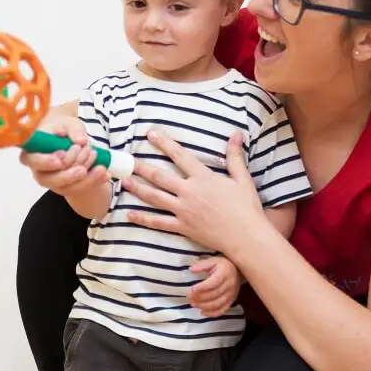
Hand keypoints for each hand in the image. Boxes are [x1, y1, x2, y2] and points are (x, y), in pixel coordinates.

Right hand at [18, 115, 109, 195]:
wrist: (68, 138)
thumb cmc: (63, 129)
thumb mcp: (69, 123)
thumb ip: (74, 130)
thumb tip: (80, 141)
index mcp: (33, 152)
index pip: (33, 160)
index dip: (45, 162)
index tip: (60, 160)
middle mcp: (40, 170)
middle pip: (49, 180)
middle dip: (68, 175)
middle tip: (83, 168)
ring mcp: (53, 181)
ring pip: (66, 187)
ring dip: (85, 178)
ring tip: (100, 166)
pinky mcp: (66, 186)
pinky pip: (79, 188)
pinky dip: (94, 181)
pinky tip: (106, 175)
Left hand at [121, 130, 264, 254]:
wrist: (245, 236)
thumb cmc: (246, 207)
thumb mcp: (242, 178)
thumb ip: (235, 156)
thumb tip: (236, 134)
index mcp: (203, 178)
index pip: (180, 156)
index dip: (164, 143)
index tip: (151, 134)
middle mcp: (189, 192)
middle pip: (160, 177)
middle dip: (142, 166)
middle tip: (127, 159)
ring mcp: (183, 211)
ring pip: (155, 197)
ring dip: (138, 188)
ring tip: (124, 181)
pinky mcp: (182, 227)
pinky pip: (159, 222)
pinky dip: (143, 218)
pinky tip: (130, 214)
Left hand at [189, 256, 242, 316]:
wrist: (238, 270)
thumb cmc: (223, 265)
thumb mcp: (213, 260)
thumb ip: (202, 265)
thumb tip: (191, 269)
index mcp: (224, 273)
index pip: (213, 282)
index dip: (202, 287)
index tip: (192, 289)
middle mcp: (229, 285)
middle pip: (214, 294)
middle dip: (200, 297)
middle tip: (189, 297)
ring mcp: (231, 294)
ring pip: (217, 304)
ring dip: (204, 306)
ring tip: (193, 304)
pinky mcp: (231, 301)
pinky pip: (222, 310)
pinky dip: (212, 313)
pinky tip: (202, 312)